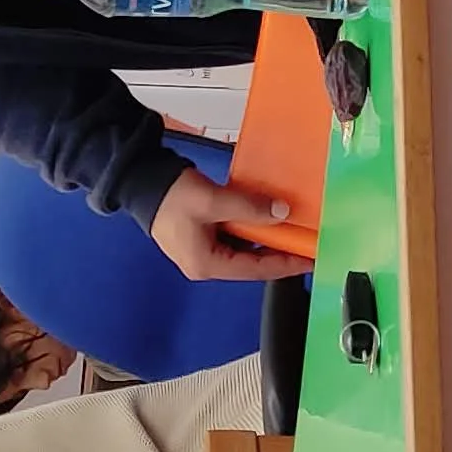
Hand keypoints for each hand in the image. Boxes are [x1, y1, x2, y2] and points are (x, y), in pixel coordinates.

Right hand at [146, 167, 312, 282]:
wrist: (142, 181)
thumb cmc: (171, 196)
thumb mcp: (213, 201)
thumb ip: (249, 208)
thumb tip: (282, 212)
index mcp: (207, 265)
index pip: (256, 270)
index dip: (285, 264)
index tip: (308, 258)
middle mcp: (206, 265)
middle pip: (251, 263)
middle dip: (278, 252)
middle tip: (304, 243)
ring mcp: (203, 253)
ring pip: (244, 251)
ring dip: (265, 240)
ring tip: (290, 230)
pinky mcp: (202, 239)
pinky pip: (234, 239)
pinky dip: (252, 231)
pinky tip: (266, 219)